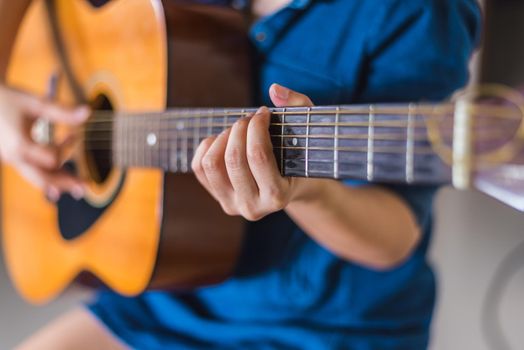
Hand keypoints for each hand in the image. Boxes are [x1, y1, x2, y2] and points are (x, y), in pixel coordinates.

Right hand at [0, 85, 88, 200]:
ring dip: (59, 179)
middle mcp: (14, 157)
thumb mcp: (36, 104)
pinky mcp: (14, 158)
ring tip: (78, 184)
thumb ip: (62, 111)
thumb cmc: (9, 99)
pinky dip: (49, 166)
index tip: (75, 136)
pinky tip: (66, 160)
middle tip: (84, 189)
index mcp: (20, 145)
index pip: (50, 158)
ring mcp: (13, 160)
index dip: (65, 148)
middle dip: (65, 183)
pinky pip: (34, 168)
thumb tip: (88, 112)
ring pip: (38, 176)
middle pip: (44, 177)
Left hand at [191, 84, 313, 220]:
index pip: (258, 156)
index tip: (264, 113)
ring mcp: (233, 205)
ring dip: (223, 137)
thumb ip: (299, 105)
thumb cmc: (301, 156)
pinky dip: (208, 146)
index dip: (257, 126)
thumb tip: (274, 89)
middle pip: (234, 159)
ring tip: (238, 130)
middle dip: (240, 128)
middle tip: (250, 119)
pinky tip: (224, 140)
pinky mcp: (218, 198)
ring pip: (212, 163)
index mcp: (278, 196)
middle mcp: (253, 207)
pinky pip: (199, 167)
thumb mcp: (308, 131)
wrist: (293, 188)